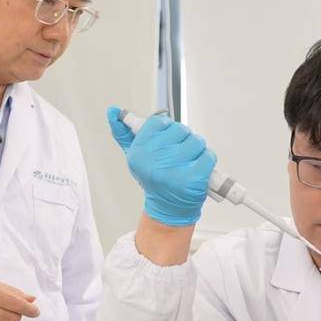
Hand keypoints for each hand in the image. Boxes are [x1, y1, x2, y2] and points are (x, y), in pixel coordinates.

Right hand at [106, 106, 216, 226]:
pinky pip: (208, 155)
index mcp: (139, 152)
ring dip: (196, 150)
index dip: (167, 129)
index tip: (166, 141)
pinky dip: (206, 160)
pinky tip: (197, 169)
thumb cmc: (154, 178)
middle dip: (183, 140)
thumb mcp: (135, 157)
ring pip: (196, 141)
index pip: (159, 122)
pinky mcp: (195, 178)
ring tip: (188, 163)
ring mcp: (176, 170)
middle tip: (177, 155)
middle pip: (180, 129)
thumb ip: (123, 133)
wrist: (167, 208)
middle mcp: (155, 160)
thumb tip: (112, 111)